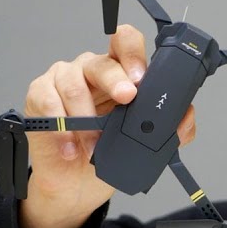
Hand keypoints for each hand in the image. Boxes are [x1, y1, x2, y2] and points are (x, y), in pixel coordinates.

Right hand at [18, 24, 197, 227]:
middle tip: (127, 99)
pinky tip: (71, 147)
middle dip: (116, 79)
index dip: (133, 53)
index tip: (142, 78)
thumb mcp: (142, 143)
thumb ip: (170, 128)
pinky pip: (48, 100)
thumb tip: (186, 116)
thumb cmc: (106, 154)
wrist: (75, 184)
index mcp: (119, 73)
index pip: (125, 43)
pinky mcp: (40, 95)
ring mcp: (63, 79)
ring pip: (73, 83)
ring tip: (94, 146)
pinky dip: (61, 126)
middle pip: (102, 61)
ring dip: (87, 118)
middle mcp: (91, 70)